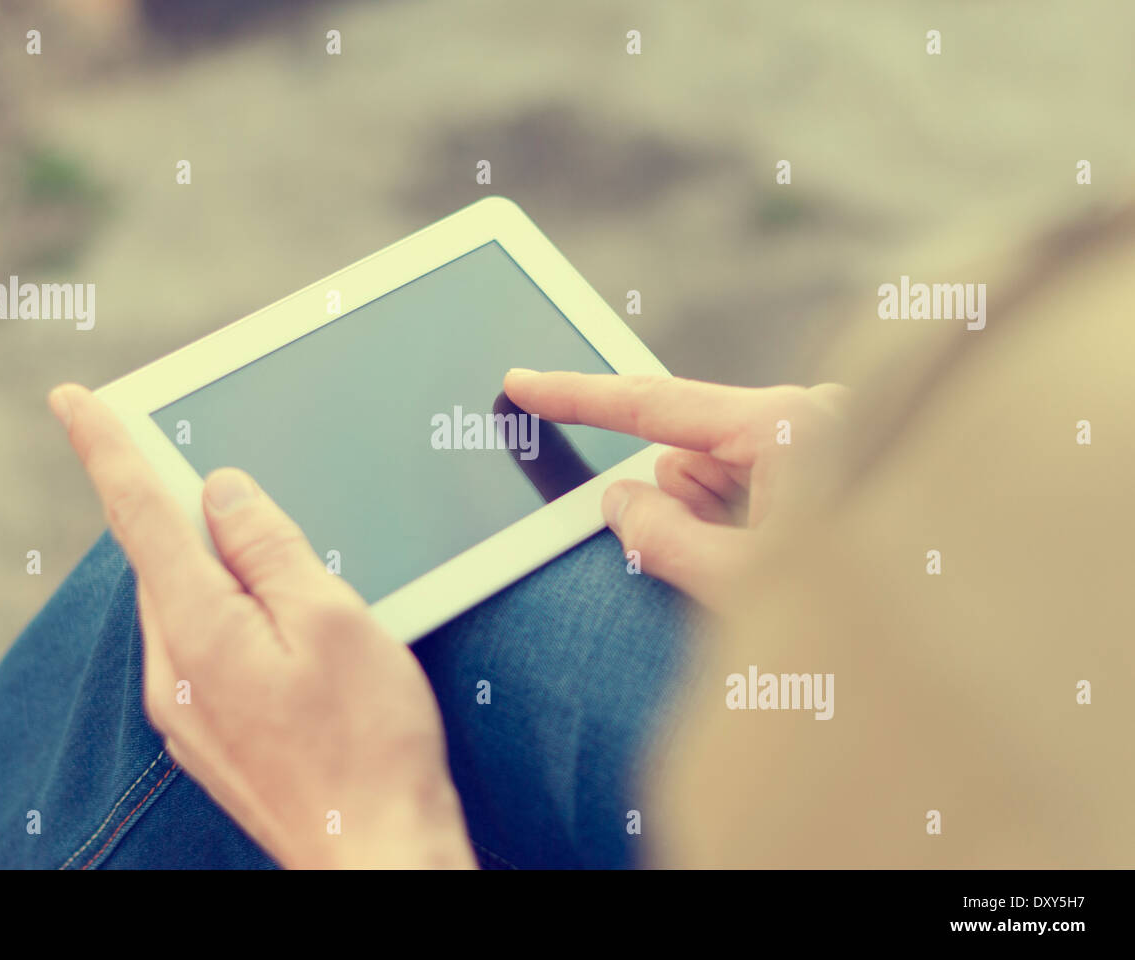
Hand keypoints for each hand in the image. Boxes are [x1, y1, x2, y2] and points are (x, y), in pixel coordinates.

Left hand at [48, 384, 475, 868]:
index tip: (70, 399)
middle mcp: (173, 670)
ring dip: (211, 563)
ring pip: (183, 603)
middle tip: (211, 465)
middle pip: (159, 558)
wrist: (374, 853)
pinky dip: (226, 610)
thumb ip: (269, 549)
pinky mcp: (209, 734)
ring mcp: (186, 709)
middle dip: (176, 505)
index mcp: (198, 628)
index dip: (104, 448)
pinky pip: (201, 645)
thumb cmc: (369, 743)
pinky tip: (277, 620)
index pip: (138, 514)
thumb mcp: (330, 621)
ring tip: (272, 554)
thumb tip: (222, 494)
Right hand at [503, 370, 848, 611]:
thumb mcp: (744, 586)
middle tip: (724, 570)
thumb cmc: (881, 613)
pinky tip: (792, 564)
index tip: (522, 383)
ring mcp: (827, 442)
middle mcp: (810, 420)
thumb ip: (662, 539)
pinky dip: (749, 529)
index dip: (577, 398)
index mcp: (788, 428)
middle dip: (682, 508)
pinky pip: (754, 489)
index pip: (656, 405)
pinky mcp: (837, 467)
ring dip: (722, 525)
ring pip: (722, 476)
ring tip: (775, 575)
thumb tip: (623, 500)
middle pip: (690, 453)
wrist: (977, 641)